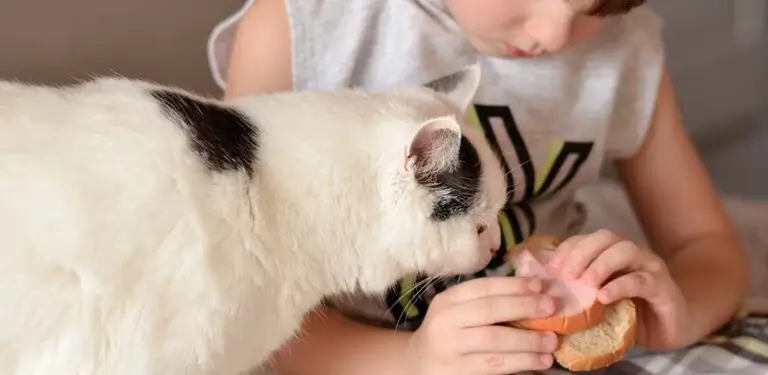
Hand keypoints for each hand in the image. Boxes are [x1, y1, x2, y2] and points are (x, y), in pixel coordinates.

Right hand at [406, 276, 557, 374]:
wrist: (418, 364)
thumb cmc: (447, 333)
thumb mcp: (456, 311)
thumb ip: (484, 302)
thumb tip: (534, 293)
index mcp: (447, 301)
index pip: (482, 287)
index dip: (512, 285)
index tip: (540, 285)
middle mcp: (446, 322)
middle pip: (488, 311)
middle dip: (523, 307)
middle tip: (551, 308)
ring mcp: (451, 349)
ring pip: (493, 343)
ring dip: (527, 342)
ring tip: (550, 343)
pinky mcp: (458, 373)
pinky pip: (493, 367)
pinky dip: (519, 364)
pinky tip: (537, 363)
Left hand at [549, 229, 688, 348]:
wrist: (673, 326)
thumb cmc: (632, 311)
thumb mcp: (601, 300)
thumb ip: (580, 291)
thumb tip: (547, 290)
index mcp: (613, 252)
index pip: (587, 238)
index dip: (568, 248)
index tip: (552, 268)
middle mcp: (632, 253)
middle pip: (605, 237)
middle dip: (582, 252)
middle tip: (567, 275)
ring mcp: (650, 267)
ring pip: (625, 251)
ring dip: (601, 264)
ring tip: (586, 283)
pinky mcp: (663, 287)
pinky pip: (641, 280)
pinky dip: (619, 286)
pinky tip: (604, 297)